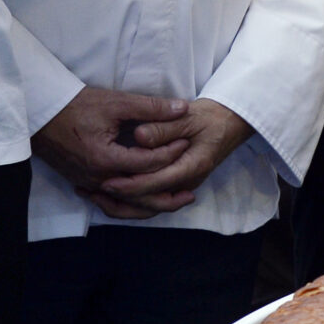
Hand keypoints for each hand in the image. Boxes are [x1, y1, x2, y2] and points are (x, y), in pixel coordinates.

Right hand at [33, 87, 191, 218]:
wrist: (41, 114)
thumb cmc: (77, 106)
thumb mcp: (116, 102)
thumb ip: (151, 107)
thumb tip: (183, 108)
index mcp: (105, 158)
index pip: (149, 163)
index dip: (172, 152)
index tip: (187, 142)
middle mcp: (96, 177)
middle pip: (138, 193)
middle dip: (166, 193)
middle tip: (191, 193)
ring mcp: (87, 183)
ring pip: (124, 204)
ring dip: (149, 204)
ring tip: (174, 202)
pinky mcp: (82, 183)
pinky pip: (110, 201)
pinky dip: (130, 203)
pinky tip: (146, 201)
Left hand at [90, 98, 254, 215]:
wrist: (231, 122)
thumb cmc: (211, 117)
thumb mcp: (188, 116)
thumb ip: (163, 127)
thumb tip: (139, 137)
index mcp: (193, 165)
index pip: (157, 183)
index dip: (130, 185)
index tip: (106, 181)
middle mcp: (188, 182)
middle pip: (151, 202)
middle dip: (121, 199)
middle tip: (92, 191)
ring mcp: (183, 185)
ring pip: (150, 207)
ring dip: (123, 204)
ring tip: (95, 195)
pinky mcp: (176, 184)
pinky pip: (152, 200)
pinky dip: (131, 201)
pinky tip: (110, 193)